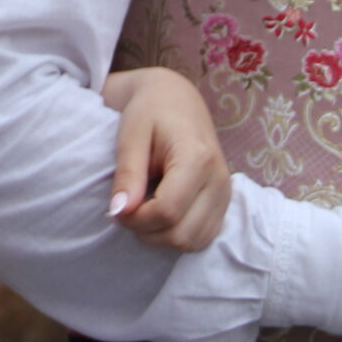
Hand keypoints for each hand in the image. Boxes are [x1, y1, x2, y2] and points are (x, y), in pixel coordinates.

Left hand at [102, 66, 230, 251]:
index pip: (168, 212)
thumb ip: (128, 175)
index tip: (116, 207)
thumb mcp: (131, 136)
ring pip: (193, 243)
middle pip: (181, 234)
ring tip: (143, 211)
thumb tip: (120, 212)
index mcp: (197, 159)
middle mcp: (219, 180)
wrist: (177, 99)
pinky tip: (160, 215)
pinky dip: (177, 235)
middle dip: (147, 232)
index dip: (136, 220)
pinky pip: (202, 238)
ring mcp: (225, 194)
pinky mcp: (224, 203)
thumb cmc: (150, 112)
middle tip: (127, 211)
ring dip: (161, 238)